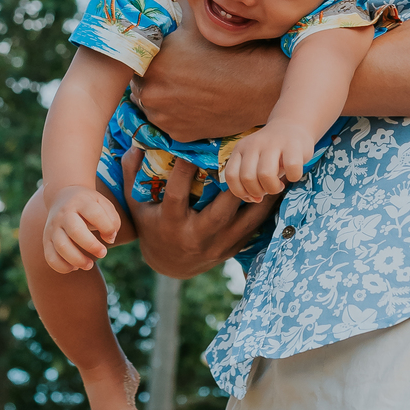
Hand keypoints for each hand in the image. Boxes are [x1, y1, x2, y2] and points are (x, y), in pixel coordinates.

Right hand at [43, 185, 121, 273]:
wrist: (62, 196)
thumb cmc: (88, 205)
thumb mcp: (103, 203)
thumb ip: (112, 220)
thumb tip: (109, 239)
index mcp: (81, 202)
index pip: (94, 213)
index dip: (107, 227)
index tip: (111, 236)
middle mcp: (64, 214)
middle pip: (75, 231)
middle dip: (91, 246)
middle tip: (103, 253)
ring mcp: (53, 227)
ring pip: (61, 246)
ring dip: (77, 260)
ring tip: (89, 265)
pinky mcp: (46, 240)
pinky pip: (50, 257)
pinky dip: (62, 267)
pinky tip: (74, 267)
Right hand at [120, 145, 280, 277]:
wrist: (169, 264)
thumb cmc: (152, 225)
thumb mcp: (137, 203)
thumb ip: (132, 174)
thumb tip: (133, 145)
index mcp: (170, 223)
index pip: (177, 195)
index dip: (184, 171)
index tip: (192, 149)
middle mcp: (195, 237)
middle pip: (219, 212)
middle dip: (234, 188)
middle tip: (248, 160)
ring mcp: (215, 246)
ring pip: (243, 223)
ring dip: (260, 200)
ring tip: (274, 175)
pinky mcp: (230, 250)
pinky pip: (252, 231)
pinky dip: (264, 213)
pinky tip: (277, 193)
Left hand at [130, 21, 287, 143]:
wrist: (259, 87)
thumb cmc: (228, 48)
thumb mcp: (198, 14)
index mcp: (150, 62)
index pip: (132, 57)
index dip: (144, 51)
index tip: (159, 47)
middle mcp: (150, 93)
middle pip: (140, 81)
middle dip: (151, 73)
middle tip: (175, 64)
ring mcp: (163, 117)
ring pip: (151, 103)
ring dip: (160, 94)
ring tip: (184, 81)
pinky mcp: (177, 134)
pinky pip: (166, 121)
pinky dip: (173, 112)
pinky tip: (192, 98)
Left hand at [222, 121, 314, 202]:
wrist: (292, 125)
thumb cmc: (272, 153)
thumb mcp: (255, 163)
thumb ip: (249, 182)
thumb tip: (255, 199)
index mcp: (240, 148)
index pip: (231, 176)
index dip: (241, 192)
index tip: (254, 194)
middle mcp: (254, 144)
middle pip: (247, 177)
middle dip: (258, 191)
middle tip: (268, 188)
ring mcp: (273, 142)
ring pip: (265, 174)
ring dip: (273, 188)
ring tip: (279, 185)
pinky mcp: (293, 144)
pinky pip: (291, 168)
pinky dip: (293, 177)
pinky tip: (293, 174)